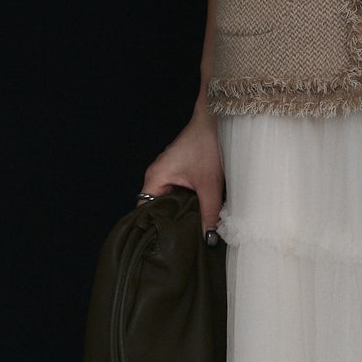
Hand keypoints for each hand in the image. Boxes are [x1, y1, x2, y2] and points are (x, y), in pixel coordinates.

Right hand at [140, 106, 224, 235]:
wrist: (217, 119)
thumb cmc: (208, 145)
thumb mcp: (210, 184)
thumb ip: (209, 212)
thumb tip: (209, 238)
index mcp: (155, 177)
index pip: (143, 210)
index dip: (152, 227)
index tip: (162, 243)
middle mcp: (157, 175)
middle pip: (156, 206)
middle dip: (168, 222)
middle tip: (179, 241)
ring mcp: (167, 171)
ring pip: (168, 199)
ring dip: (178, 212)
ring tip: (188, 231)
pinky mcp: (179, 170)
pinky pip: (177, 191)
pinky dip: (185, 202)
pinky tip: (195, 213)